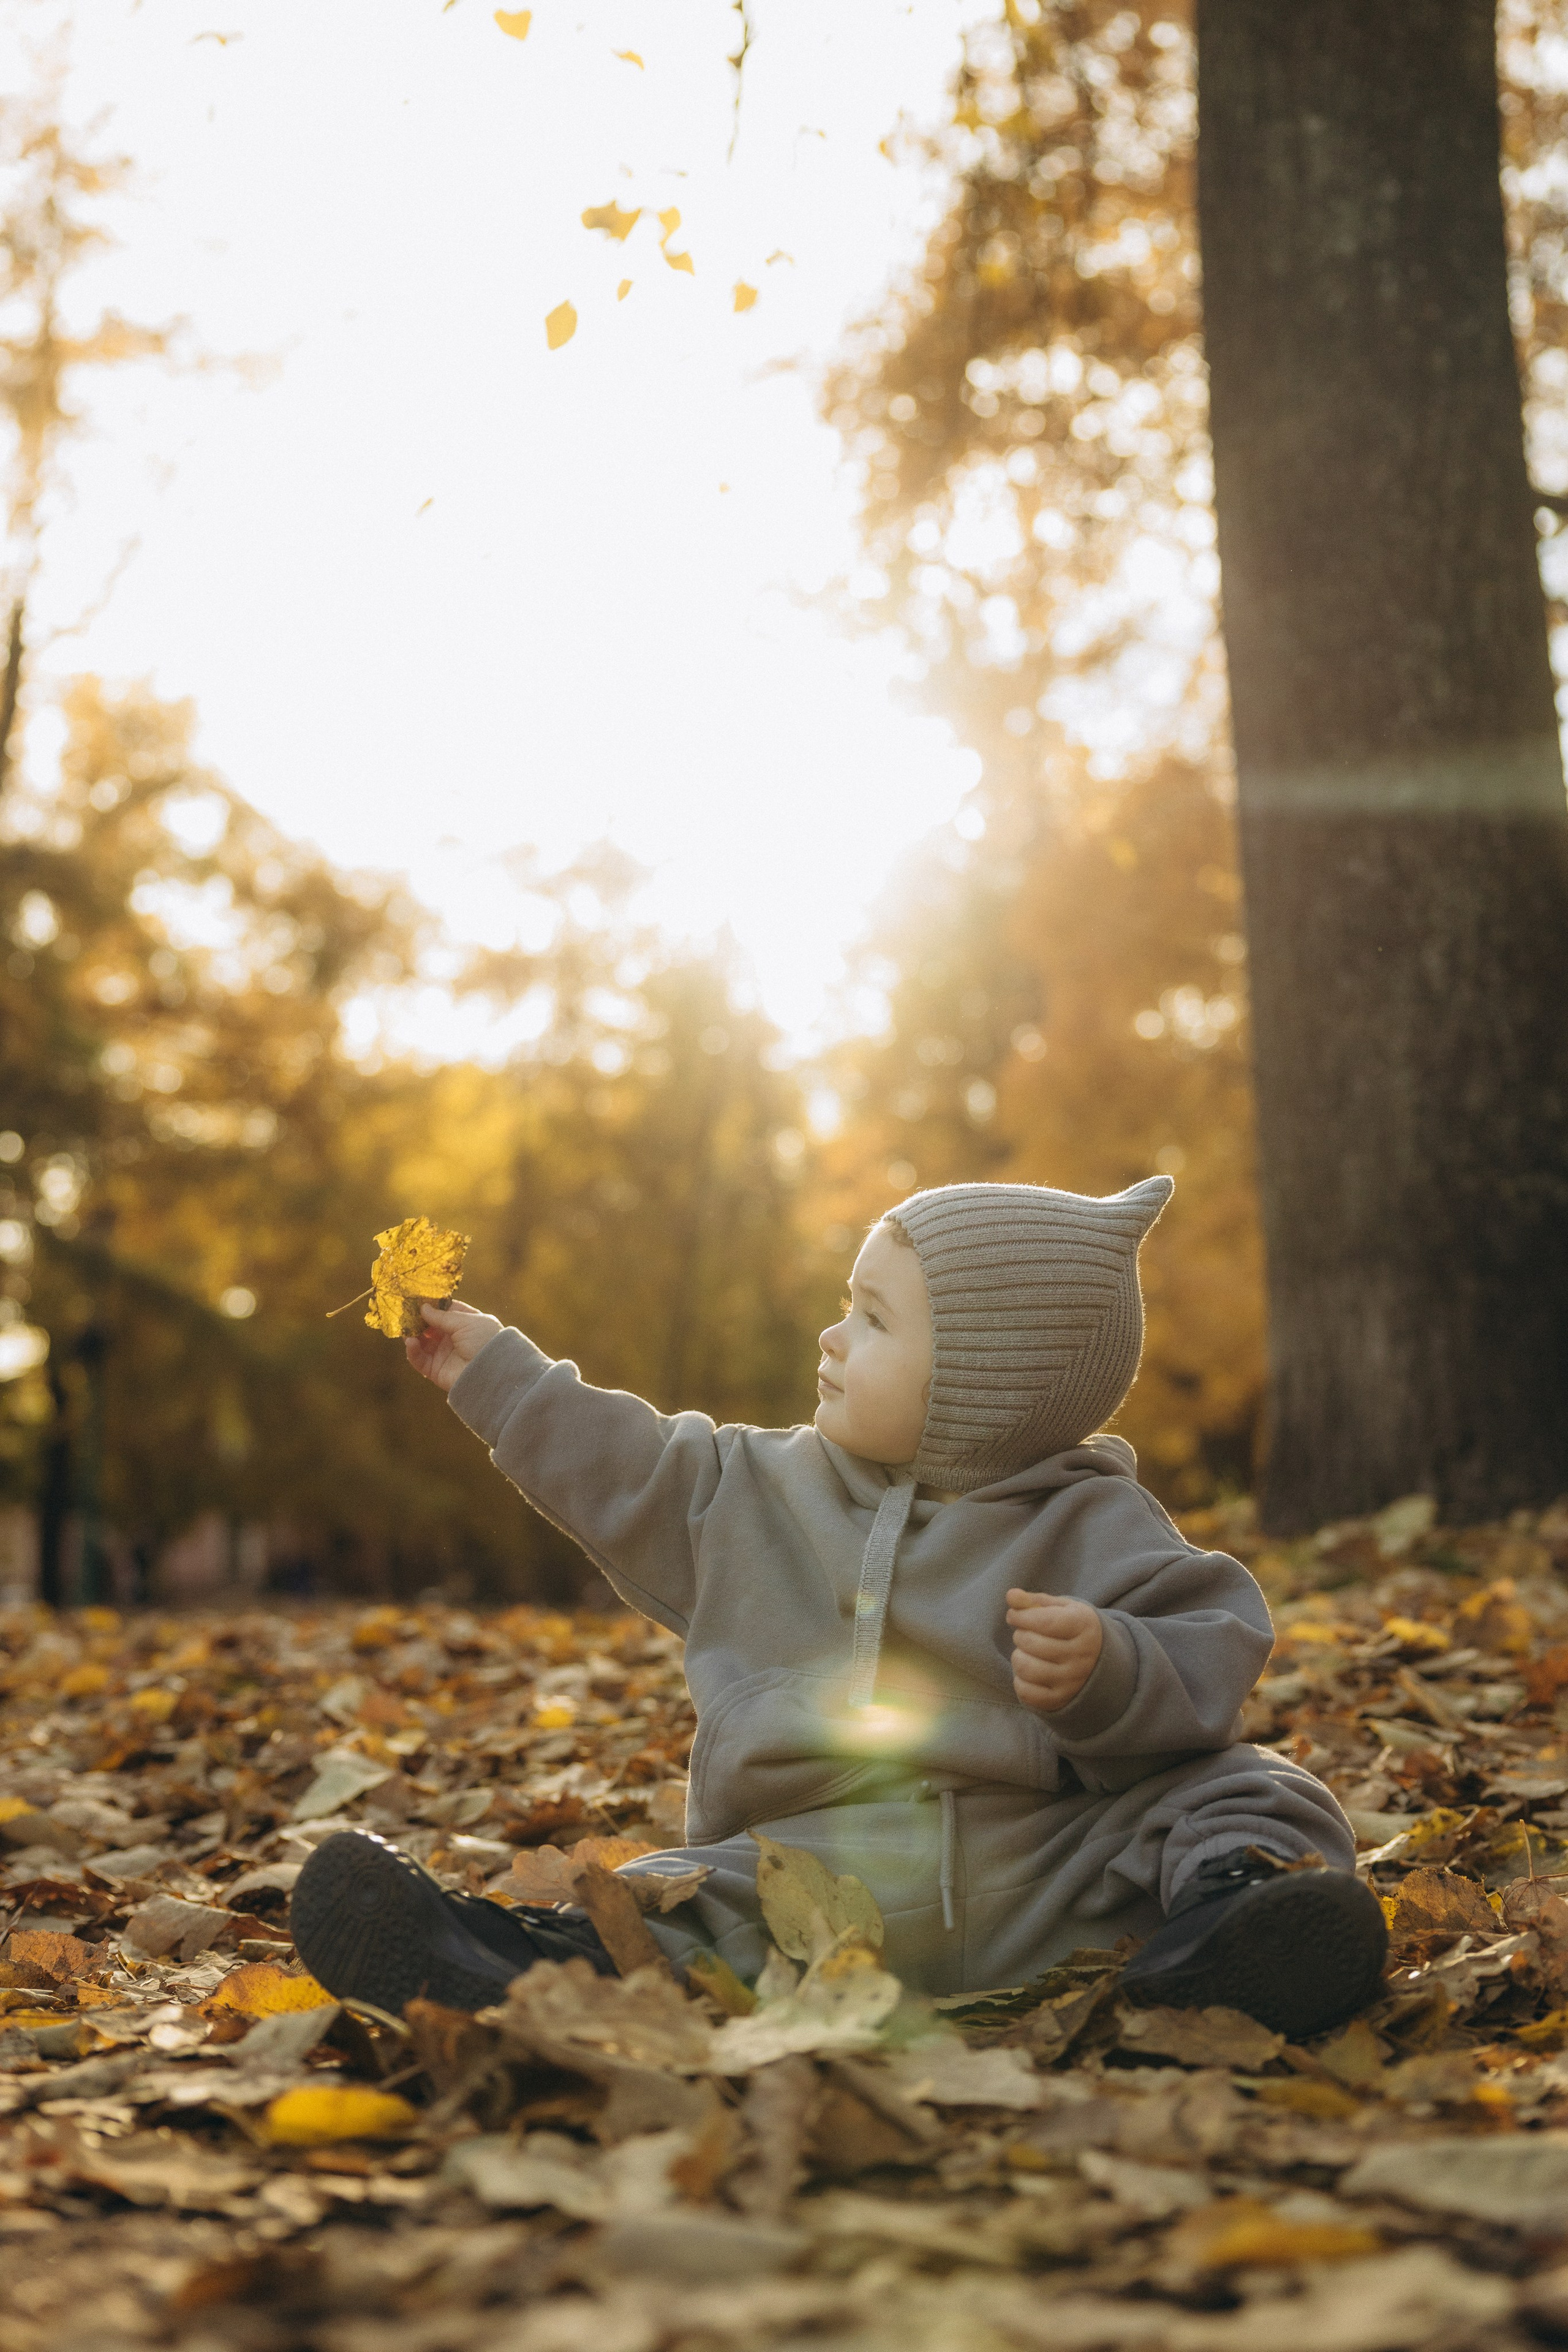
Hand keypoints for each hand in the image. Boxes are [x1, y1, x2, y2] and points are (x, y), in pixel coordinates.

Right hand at [406, 1300, 503, 1392]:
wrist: (492, 1372)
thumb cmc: (484, 1340)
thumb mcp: (465, 1321)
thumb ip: (442, 1316)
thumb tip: (423, 1307)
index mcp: (467, 1323)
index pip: (446, 1310)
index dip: (432, 1305)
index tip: (417, 1298)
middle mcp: (455, 1338)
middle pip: (431, 1326)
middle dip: (418, 1319)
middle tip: (405, 1313)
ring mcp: (445, 1354)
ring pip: (422, 1342)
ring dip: (412, 1335)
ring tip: (405, 1328)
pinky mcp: (436, 1370)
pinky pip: (419, 1360)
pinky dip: (412, 1351)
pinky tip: (411, 1343)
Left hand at [1007, 1590, 1103, 1714]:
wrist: (1100, 1664)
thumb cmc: (1074, 1630)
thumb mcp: (1062, 1609)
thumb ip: (1035, 1602)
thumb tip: (1011, 1595)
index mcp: (1084, 1627)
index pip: (1044, 1621)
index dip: (1021, 1616)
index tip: (1014, 1615)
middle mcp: (1081, 1656)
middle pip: (1031, 1643)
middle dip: (1020, 1635)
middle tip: (1026, 1634)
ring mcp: (1071, 1681)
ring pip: (1025, 1668)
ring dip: (1018, 1657)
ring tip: (1027, 1652)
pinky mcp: (1060, 1700)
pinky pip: (1025, 1691)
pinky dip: (1020, 1680)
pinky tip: (1030, 1672)